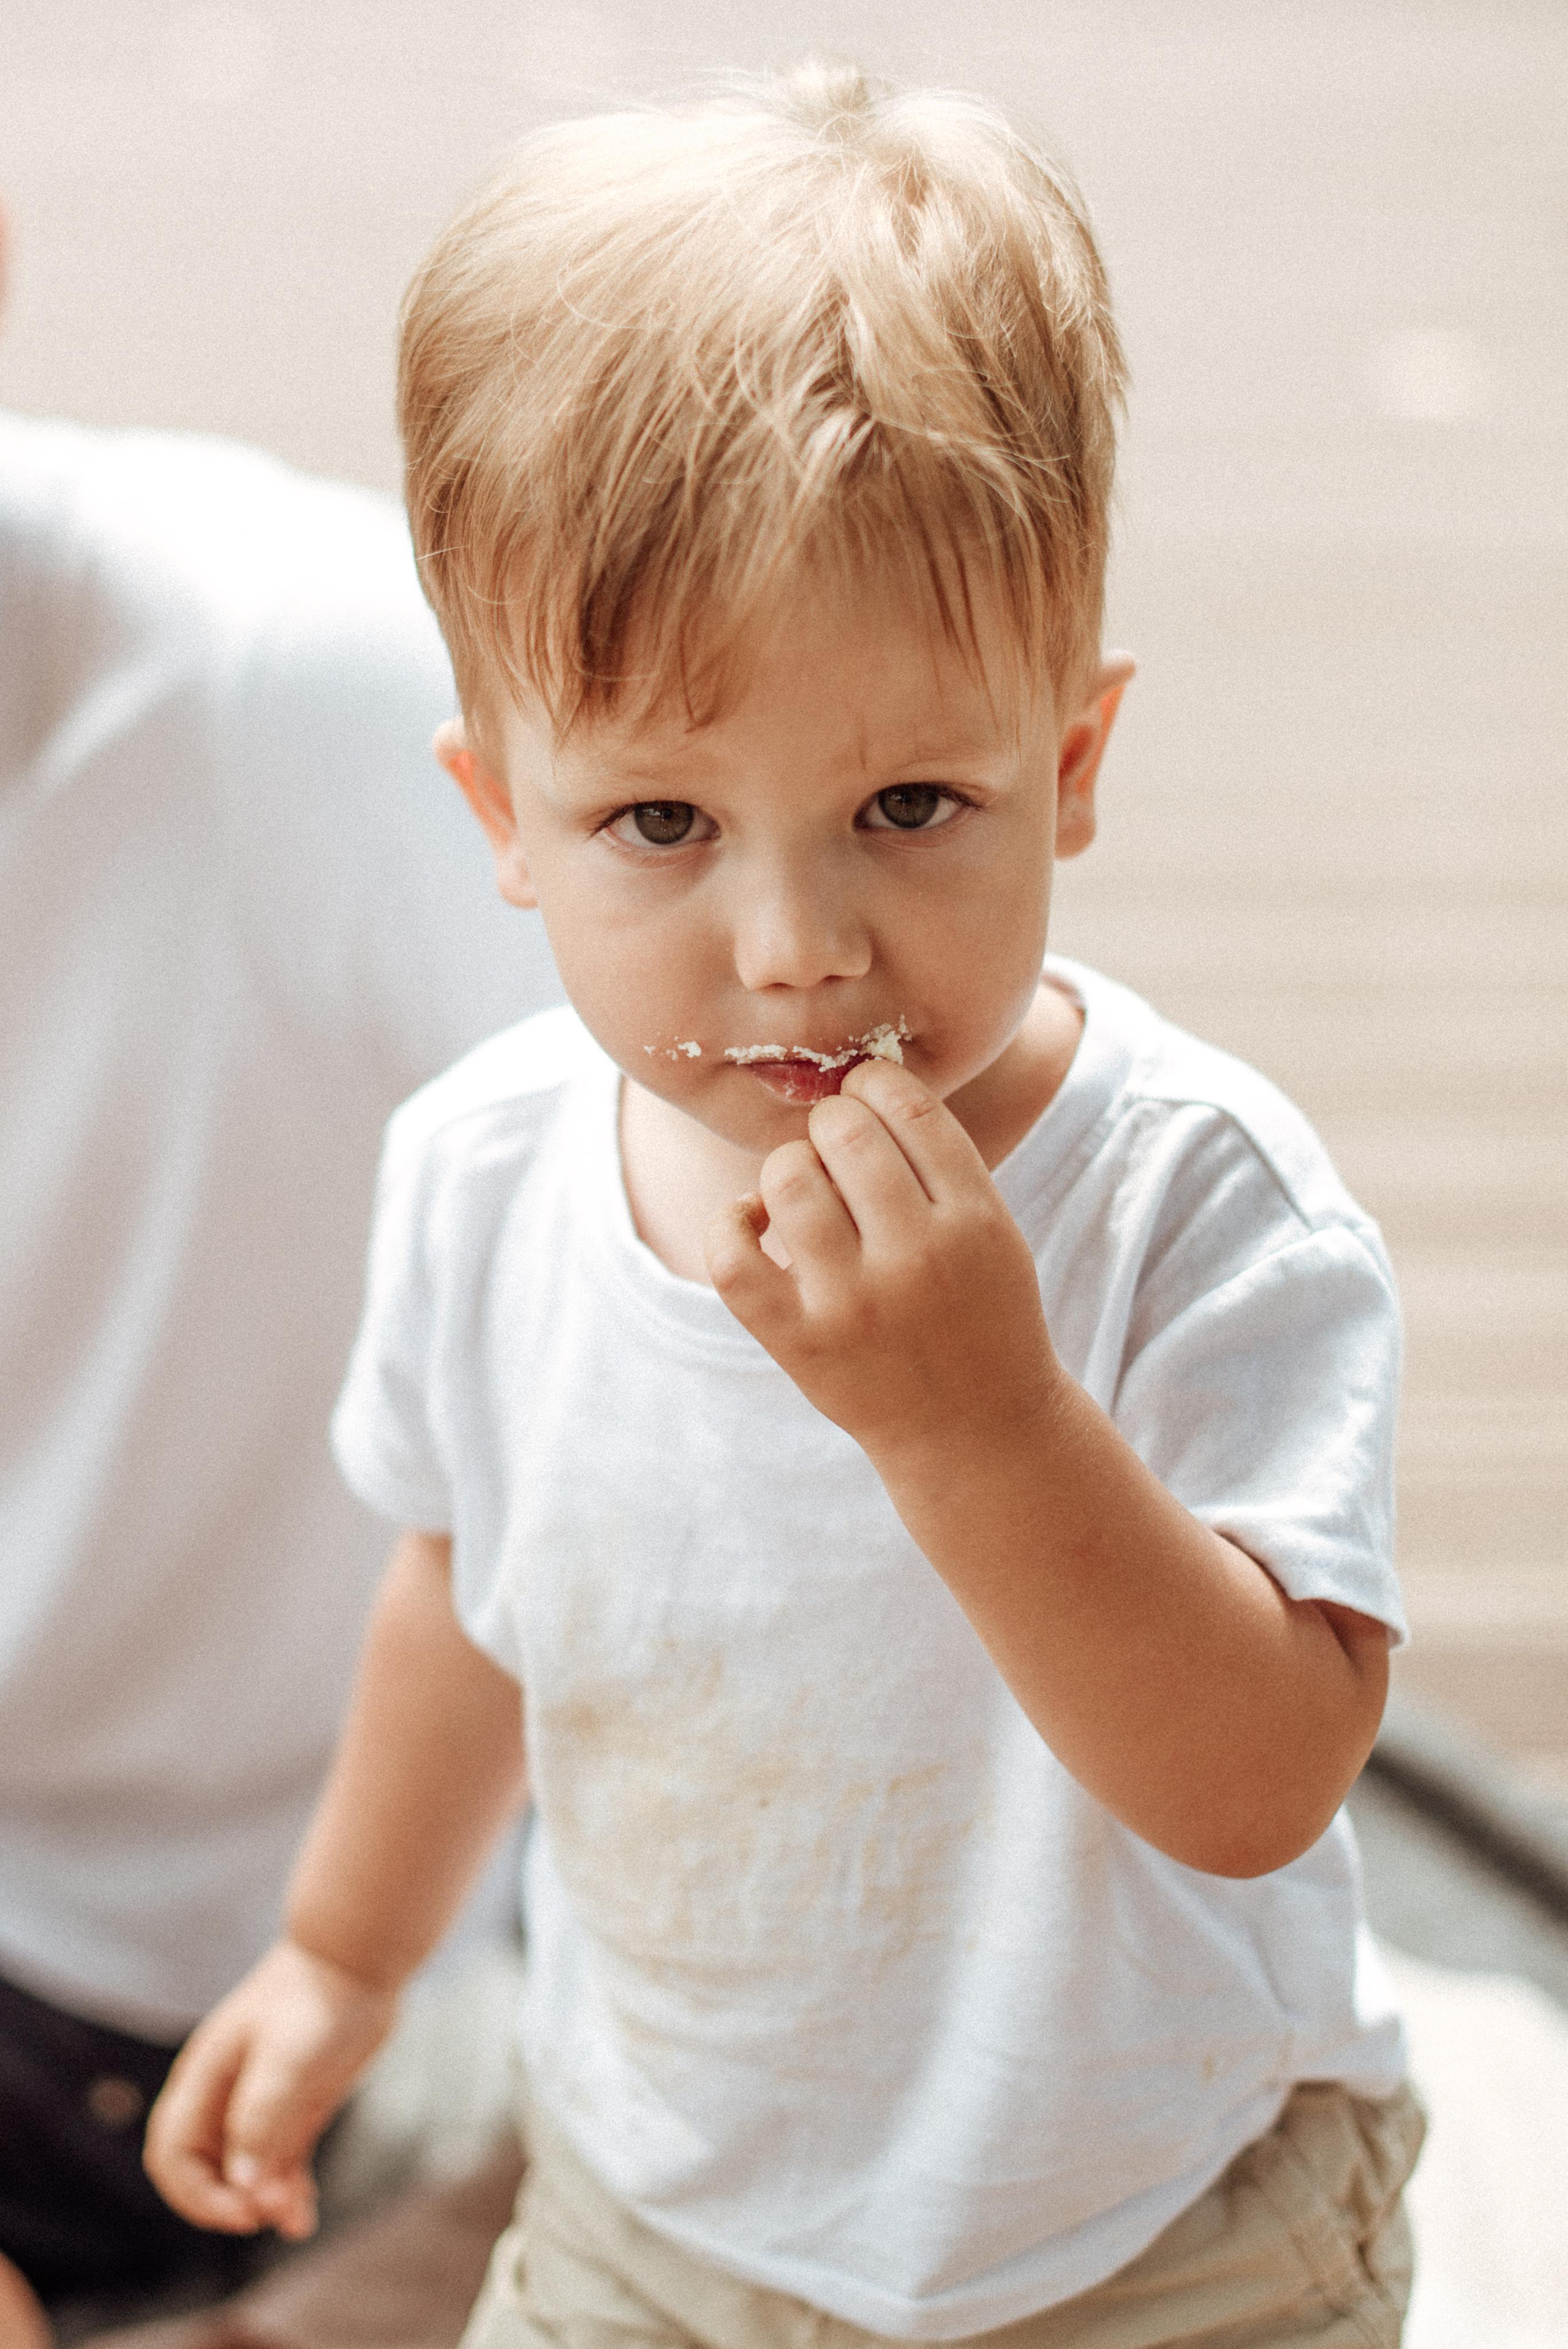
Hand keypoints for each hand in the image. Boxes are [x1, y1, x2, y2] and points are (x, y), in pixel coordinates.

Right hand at [143, 1939, 396, 2239]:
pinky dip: (287, 2190)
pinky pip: (280, 2162)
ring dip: (264, 2203)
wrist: (361, 1957)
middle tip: (271, 2214)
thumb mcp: (289, 2058)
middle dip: (231, 2201)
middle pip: (205, 2171)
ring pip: (247, 2172)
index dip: (195, 2193)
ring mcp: (261, 2101)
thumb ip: (262, 2118)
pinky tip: (304, 2215)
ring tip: (295, 2220)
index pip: (172, 2154)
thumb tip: (244, 2186)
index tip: (242, 2210)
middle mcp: (225, 2095)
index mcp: (205, 2078)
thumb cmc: (318, 1999)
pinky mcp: (296, 2105)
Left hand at [705, 1059, 1060, 1473]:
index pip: (908, 1106)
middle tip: (837, 1150)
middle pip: (843, 1131)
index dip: (874, 1084)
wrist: (978, 1433)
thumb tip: (858, 1077)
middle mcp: (916, 1258)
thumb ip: (938, 1161)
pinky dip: (729, 1222)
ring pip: (787, 1179)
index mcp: (974, 1220)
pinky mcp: (801, 1344)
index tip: (867, 1096)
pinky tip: (754, 1220)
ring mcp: (854, 1305)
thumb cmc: (978, 1314)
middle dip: (831, 1124)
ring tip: (804, 1192)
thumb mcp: (992, 1231)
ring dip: (788, 1168)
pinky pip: (731, 1257)